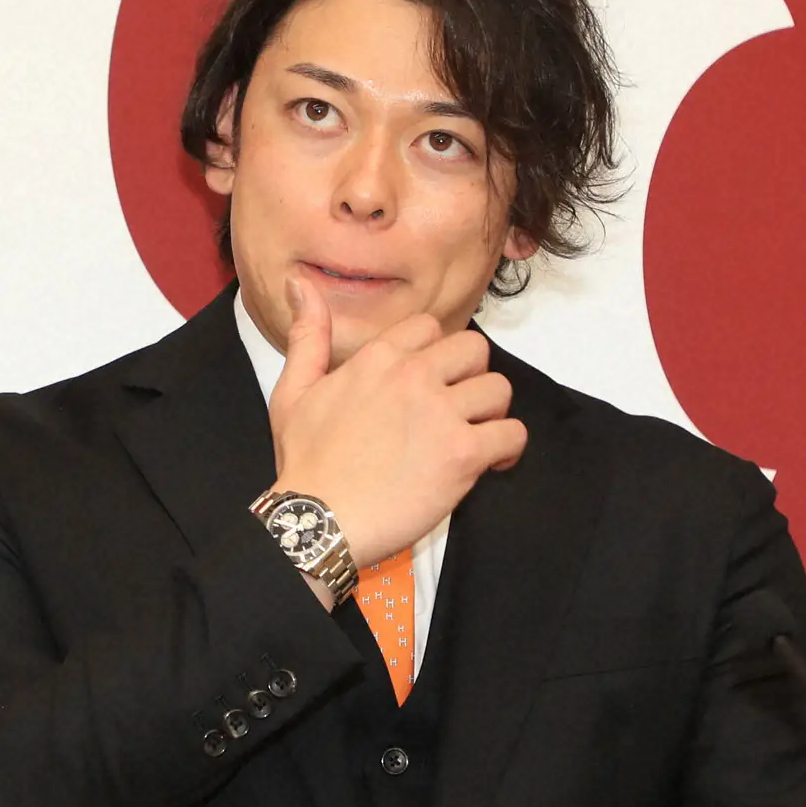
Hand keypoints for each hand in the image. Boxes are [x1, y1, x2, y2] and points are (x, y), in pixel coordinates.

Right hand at [268, 278, 526, 568]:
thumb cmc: (306, 465)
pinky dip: (508, 450)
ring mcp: (440, 413)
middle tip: (458, 407)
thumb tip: (300, 285)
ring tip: (475, 436)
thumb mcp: (294, 391)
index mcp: (378, 358)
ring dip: (492, 414)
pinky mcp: (462, 453)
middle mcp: (413, 376)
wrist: (316, 521)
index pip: (431, 327)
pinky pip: (511, 434)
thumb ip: (308, 335)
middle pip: (474, 349)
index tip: (430, 380)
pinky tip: (489, 463)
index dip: (435, 353)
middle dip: (471, 376)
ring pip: (498, 389)